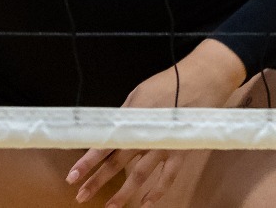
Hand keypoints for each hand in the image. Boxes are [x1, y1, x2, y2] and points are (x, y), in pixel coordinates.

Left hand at [65, 39, 244, 206]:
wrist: (203, 79)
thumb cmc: (169, 83)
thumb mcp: (139, 93)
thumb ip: (125, 116)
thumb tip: (111, 132)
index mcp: (131, 119)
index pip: (104, 145)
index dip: (87, 162)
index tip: (72, 177)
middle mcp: (145, 135)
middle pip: (116, 163)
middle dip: (97, 181)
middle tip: (80, 196)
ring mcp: (164, 146)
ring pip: (139, 175)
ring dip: (123, 193)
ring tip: (109, 207)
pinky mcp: (181, 152)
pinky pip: (167, 178)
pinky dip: (156, 192)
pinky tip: (145, 204)